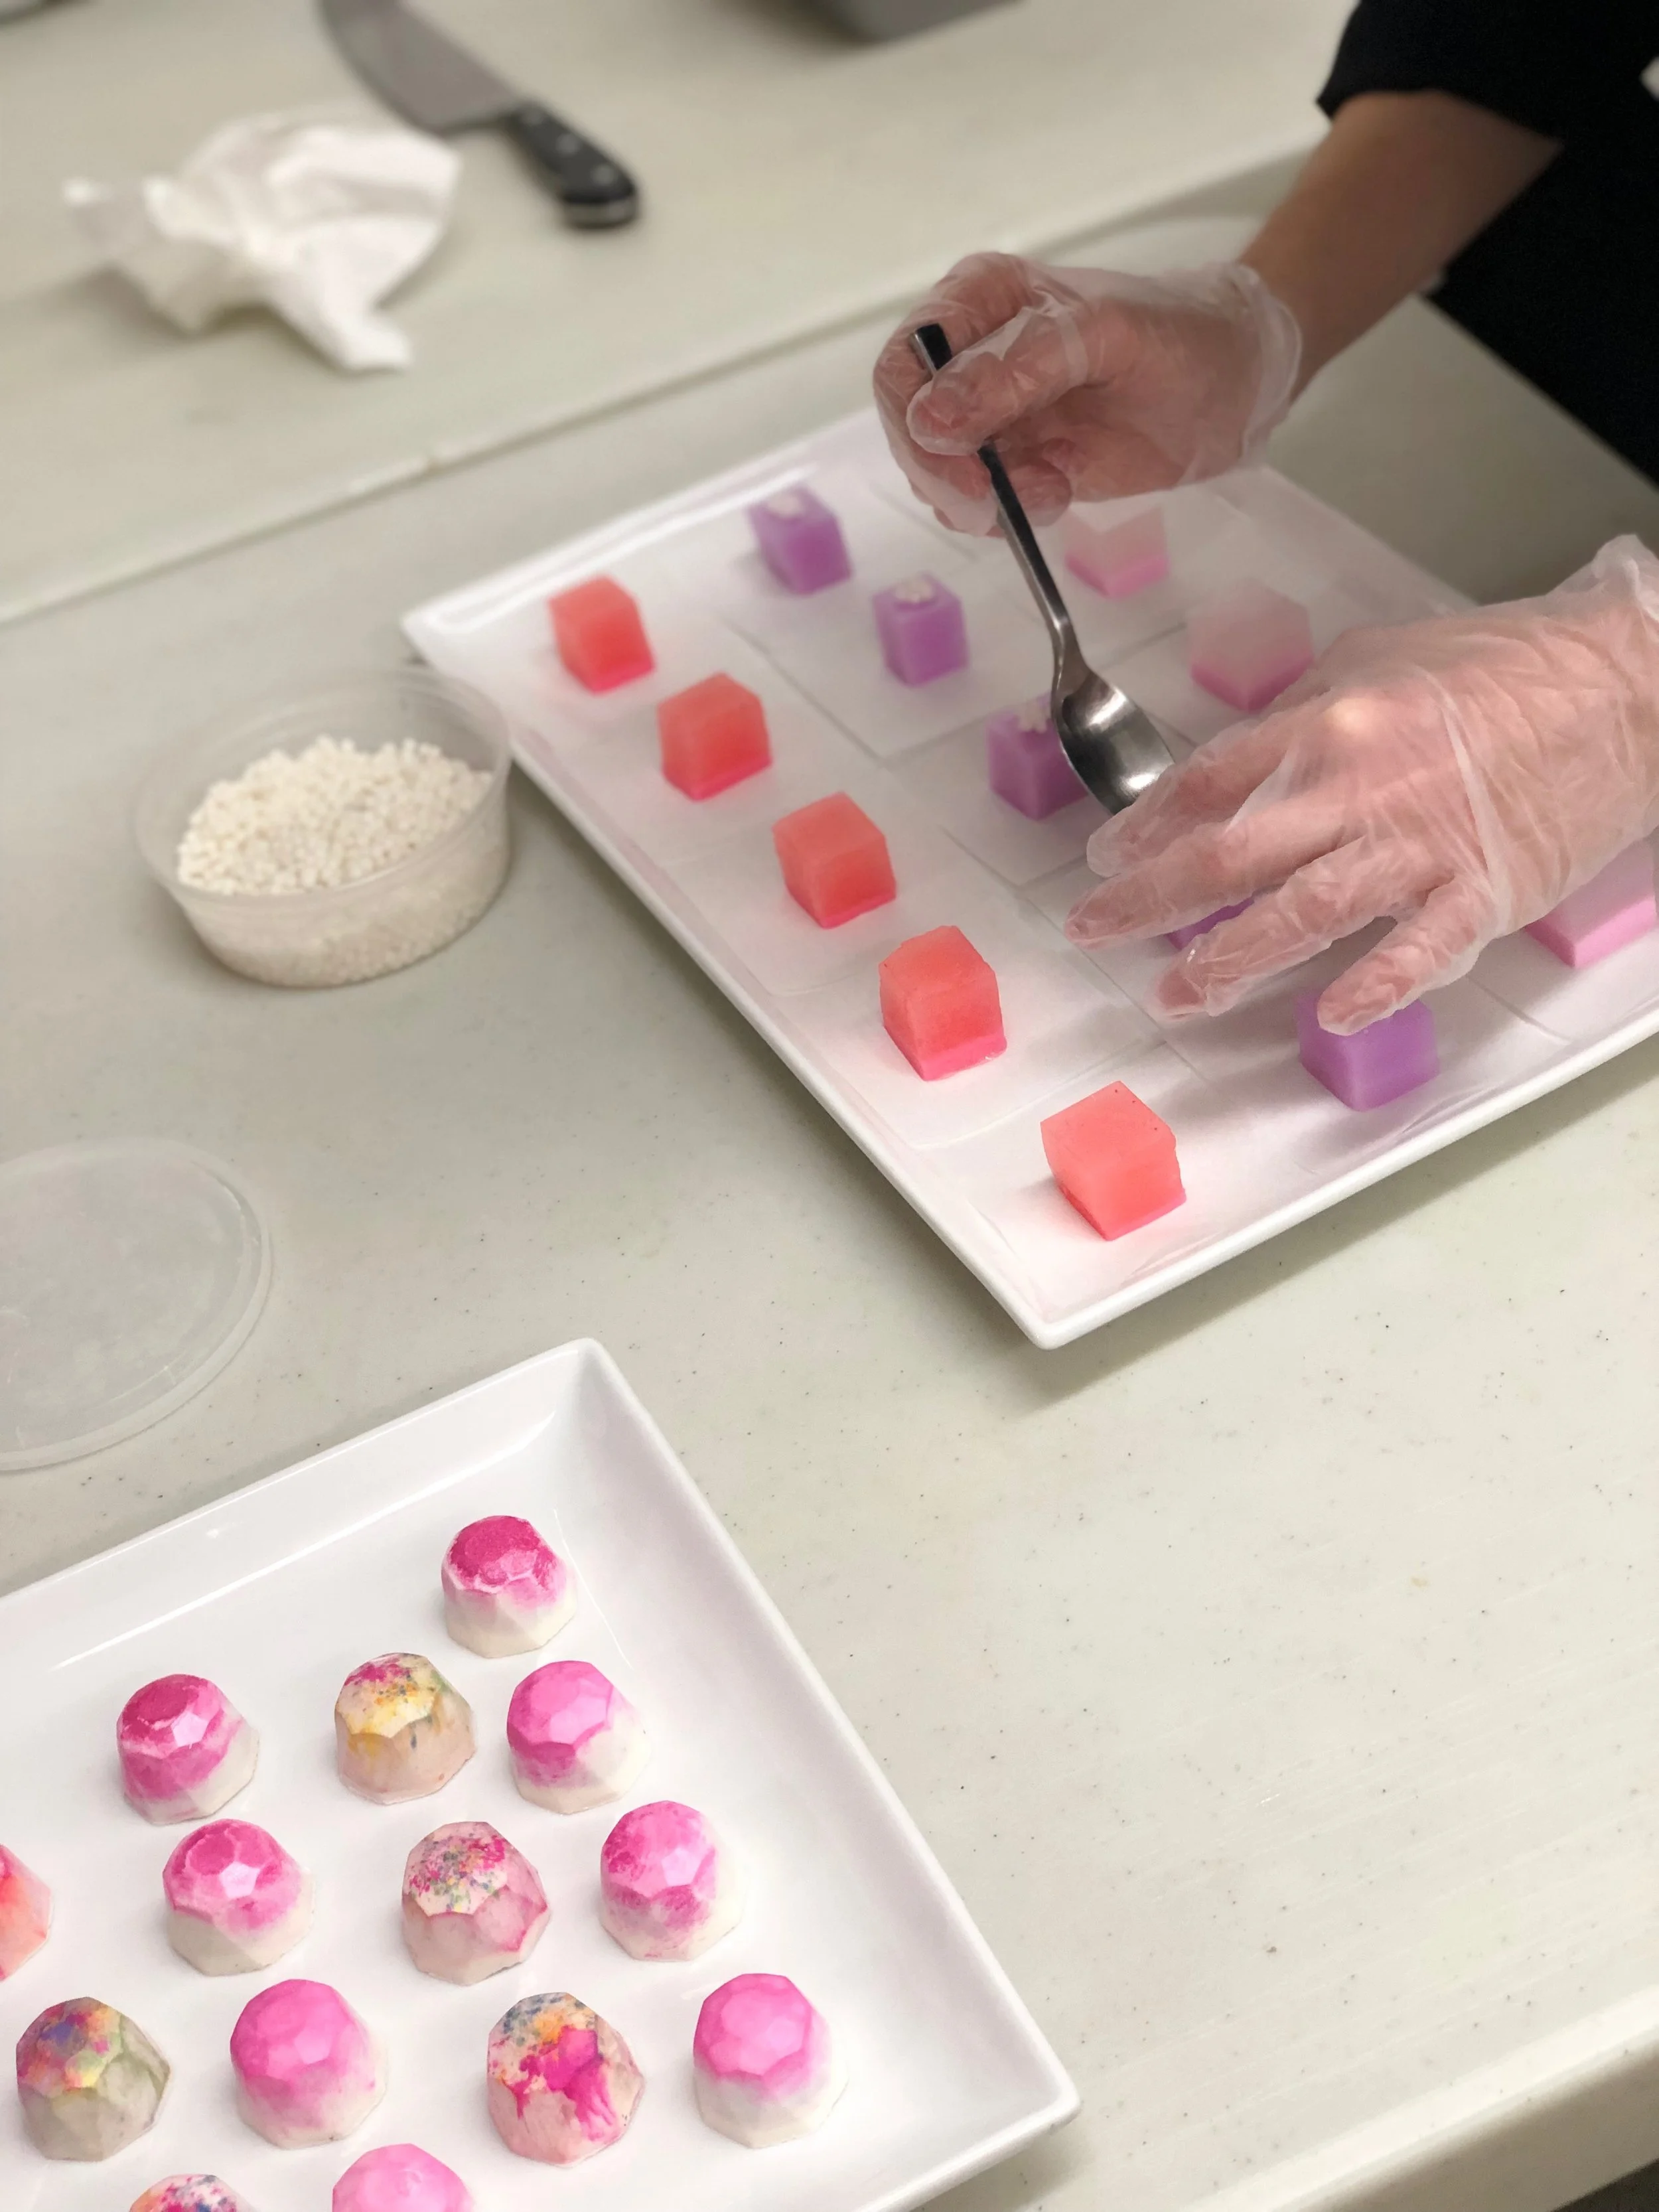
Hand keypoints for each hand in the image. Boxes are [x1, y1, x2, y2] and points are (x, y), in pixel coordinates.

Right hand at [873, 252, 1301, 533]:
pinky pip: (978, 505)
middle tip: (1001, 499)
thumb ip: (1019, 368)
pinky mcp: (1015, 465)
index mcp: (979, 301)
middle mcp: (968, 358)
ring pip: (939, 475)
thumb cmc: (1178, 335)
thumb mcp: (1106, 335)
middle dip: (950, 475)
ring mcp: (988, 417)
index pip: (904, 363)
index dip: (916, 421)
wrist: (1233, 384)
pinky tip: (1060, 489)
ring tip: (1055, 482)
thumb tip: (932, 418)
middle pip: (909, 429)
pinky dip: (1010, 513)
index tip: (964, 463)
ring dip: (988, 499)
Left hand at [1066, 538, 1658, 1032]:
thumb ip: (1298, 712)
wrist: (1622, 687)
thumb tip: (1232, 762)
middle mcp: (1362, 785)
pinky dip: (1373, 985)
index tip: (1103, 863)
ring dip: (1229, 960)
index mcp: (1329, 722)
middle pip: (1230, 854)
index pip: (1209, 782)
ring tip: (1176, 993)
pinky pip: (1419, 949)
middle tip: (1095, 933)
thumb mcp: (1376, 661)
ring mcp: (1423, 844)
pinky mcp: (1484, 890)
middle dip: (1150, 901)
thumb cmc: (1501, 670)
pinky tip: (1327, 1014)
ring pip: (1304, 912)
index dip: (1144, 828)